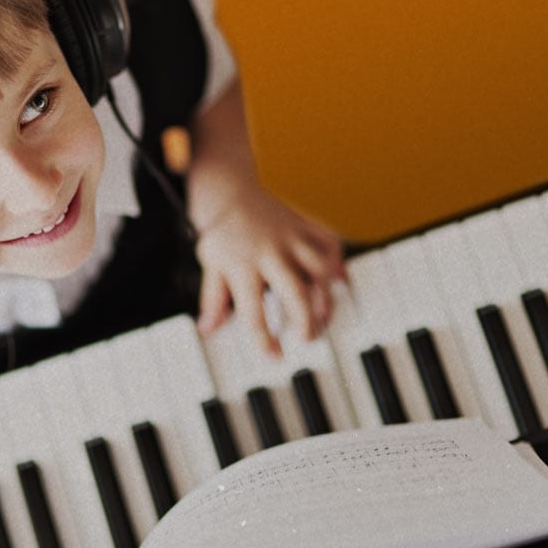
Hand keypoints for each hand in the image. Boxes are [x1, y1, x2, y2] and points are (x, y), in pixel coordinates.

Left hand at [194, 184, 345, 355]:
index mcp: (242, 267)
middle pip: (295, 291)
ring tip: (325, 316)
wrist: (229, 191)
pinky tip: (339, 280)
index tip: (275, 356)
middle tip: (308, 339)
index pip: (253, 312)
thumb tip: (208, 330)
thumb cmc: (221, 234)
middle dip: (306, 320)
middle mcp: (269, 253)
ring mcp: (291, 237)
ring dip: (327, 295)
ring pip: (320, 267)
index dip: (265, 339)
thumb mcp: (211, 268)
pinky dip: (338, 261)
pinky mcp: (305, 225)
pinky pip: (330, 242)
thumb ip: (213, 301)